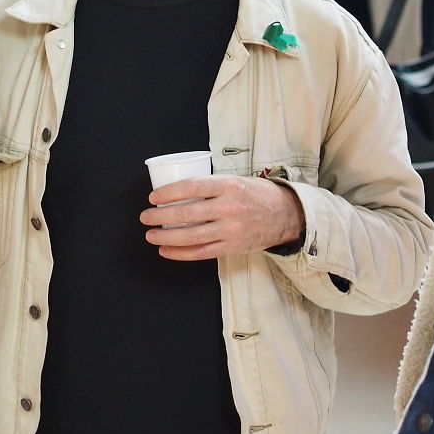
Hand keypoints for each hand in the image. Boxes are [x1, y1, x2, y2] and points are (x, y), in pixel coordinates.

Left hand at [140, 174, 303, 260]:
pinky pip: (202, 253)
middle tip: (145, 217)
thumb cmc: (257, 194)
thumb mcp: (237, 180)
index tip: (153, 197)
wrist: (287, 215)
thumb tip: (177, 190)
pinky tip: (167, 251)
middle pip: (187, 214)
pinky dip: (181, 253)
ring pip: (192, 236)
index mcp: (230, 186)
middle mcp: (230, 208)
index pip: (192, 187)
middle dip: (161, 217)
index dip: (169, 193)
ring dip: (166, 237)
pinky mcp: (233, 247)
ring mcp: (232, 230)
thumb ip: (212, 186)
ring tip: (151, 235)